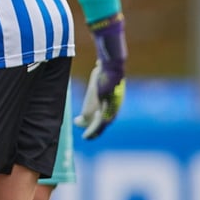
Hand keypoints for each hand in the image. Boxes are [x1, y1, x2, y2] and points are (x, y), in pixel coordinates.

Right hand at [74, 14, 126, 138]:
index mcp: (115, 100)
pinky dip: (90, 130)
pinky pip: (95, 124)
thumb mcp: (103, 72)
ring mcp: (109, 109)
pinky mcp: (102, 110)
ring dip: (92, 132)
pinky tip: (84, 133)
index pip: (109, 113)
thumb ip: (101, 70)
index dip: (100, 120)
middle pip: (106, 122)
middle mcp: (114, 107)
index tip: (92, 122)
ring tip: (86, 138)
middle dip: (97, 130)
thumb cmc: (108, 68)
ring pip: (100, 125)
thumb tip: (100, 62)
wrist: (112, 69)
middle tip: (90, 136)